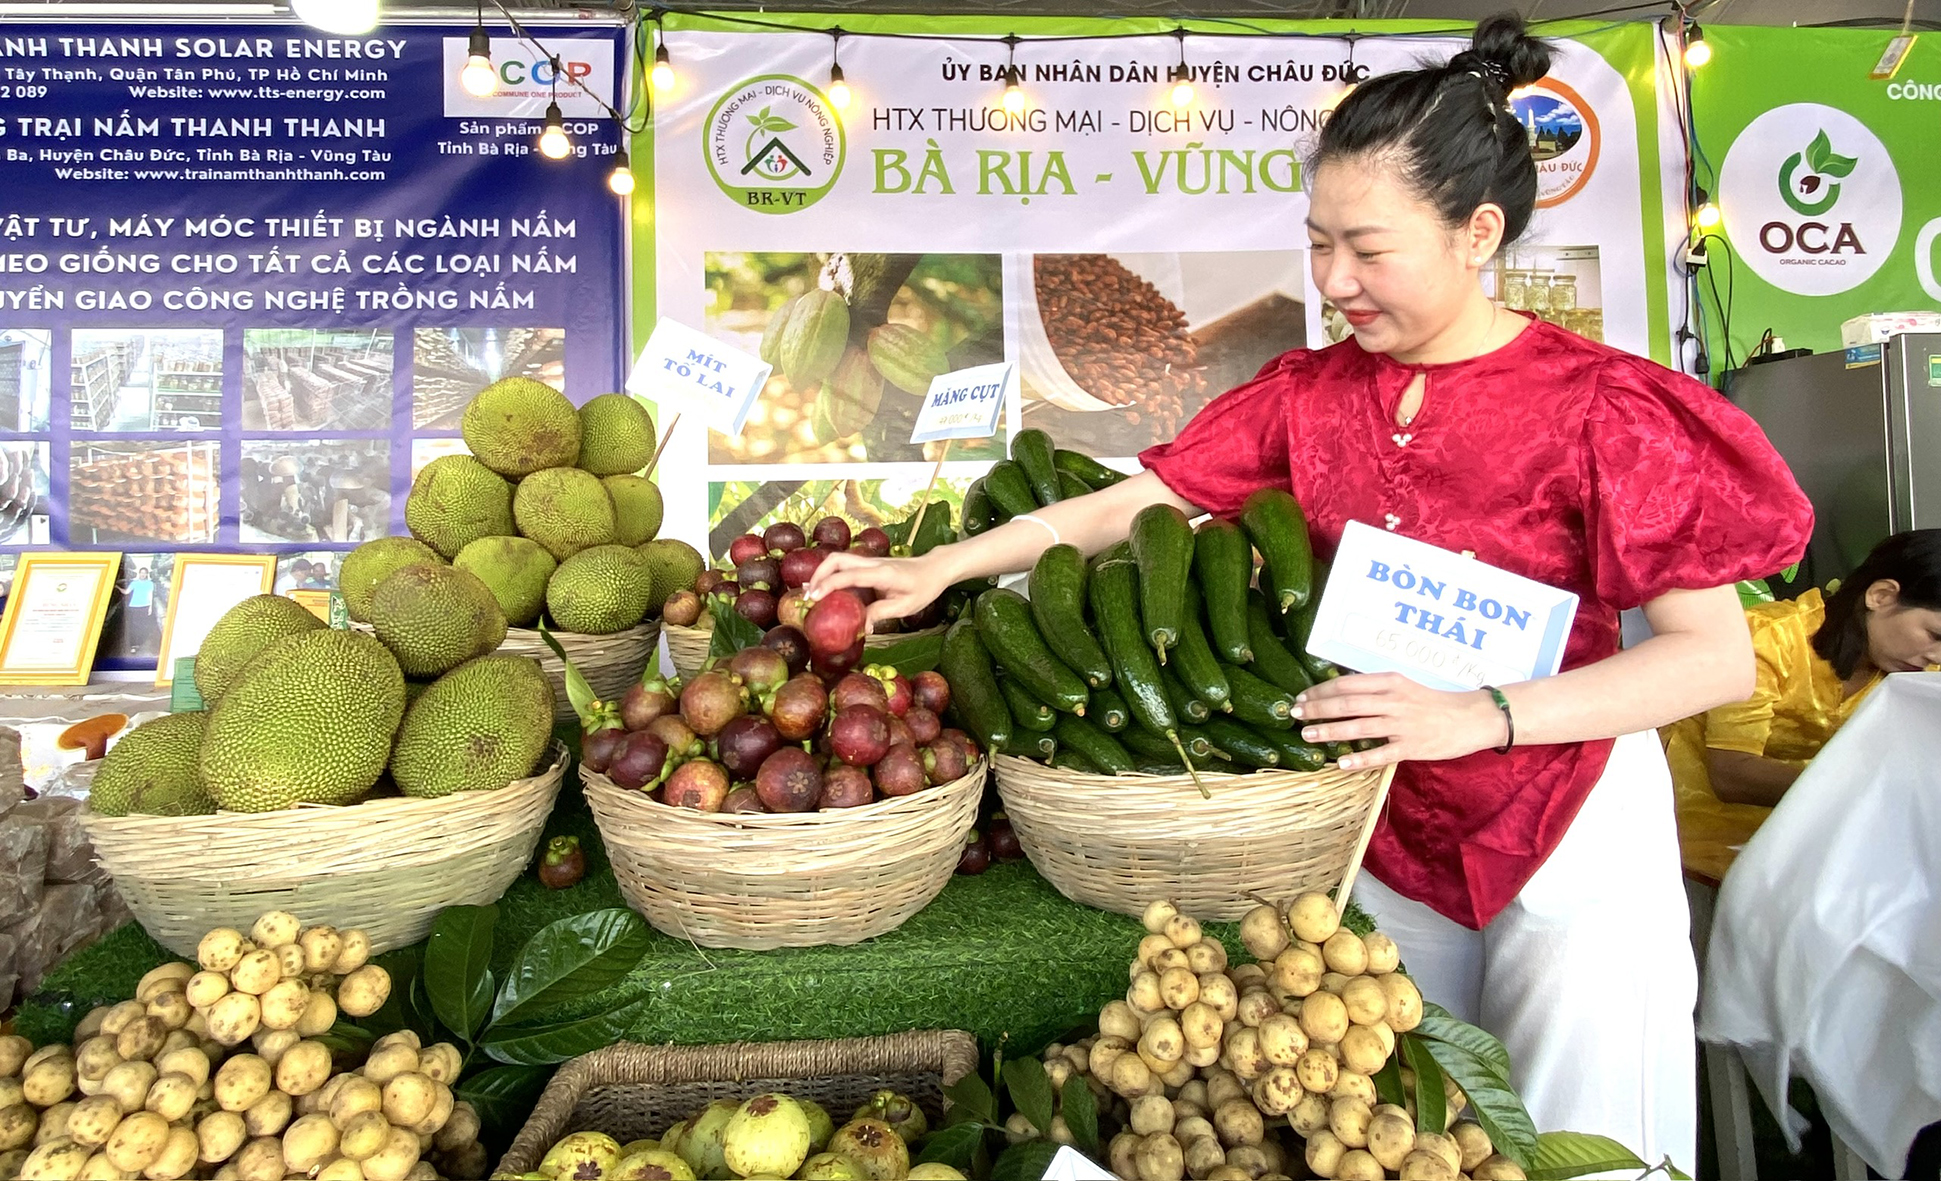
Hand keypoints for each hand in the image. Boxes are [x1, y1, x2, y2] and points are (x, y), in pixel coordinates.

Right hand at [805, 550, 950, 630]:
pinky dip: (830, 574)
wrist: (934, 568)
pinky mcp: (868, 565)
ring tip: (810, 594)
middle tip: (808, 597)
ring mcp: (869, 562)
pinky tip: (822, 588)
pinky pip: (845, 565)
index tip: (813, 598)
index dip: (829, 585)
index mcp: (882, 573)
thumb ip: (881, 613)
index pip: (850, 575)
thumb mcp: (905, 606)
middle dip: (818, 575)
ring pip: (838, 559)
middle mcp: (872, 563)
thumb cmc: (923, 587)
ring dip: (821, 573)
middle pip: (837, 559)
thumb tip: (861, 627)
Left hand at [1291, 673, 1508, 770]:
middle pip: (1347, 703)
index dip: (1321, 690)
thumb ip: (1375, 690)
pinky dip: (1360, 759)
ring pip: (1359, 727)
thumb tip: (1339, 693)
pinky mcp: (1412, 747)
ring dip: (1330, 731)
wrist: (1471, 717)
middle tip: (1294, 714)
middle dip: (1317, 709)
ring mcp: (1402, 724)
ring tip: (1308, 735)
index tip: (1301, 697)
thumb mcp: (1403, 686)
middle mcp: (1393, 700)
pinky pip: (1381, 754)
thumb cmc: (1432, 702)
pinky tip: (1341, 764)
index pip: (1347, 683)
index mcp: (1390, 682)